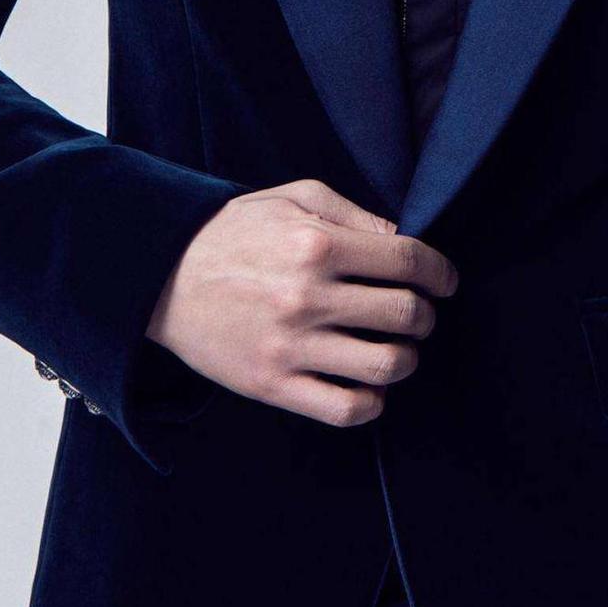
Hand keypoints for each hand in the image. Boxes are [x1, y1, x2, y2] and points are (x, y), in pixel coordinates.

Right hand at [145, 176, 459, 426]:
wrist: (161, 277)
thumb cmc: (233, 232)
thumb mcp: (292, 198)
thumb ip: (353, 214)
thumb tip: (404, 240)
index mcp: (316, 244)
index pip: (407, 261)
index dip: (440, 272)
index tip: (445, 281)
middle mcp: (307, 296)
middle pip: (405, 314)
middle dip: (426, 315)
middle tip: (419, 313)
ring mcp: (291, 346)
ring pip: (386, 366)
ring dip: (407, 358)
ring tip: (398, 348)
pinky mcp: (274, 385)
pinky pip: (346, 408)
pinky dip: (373, 400)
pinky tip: (369, 383)